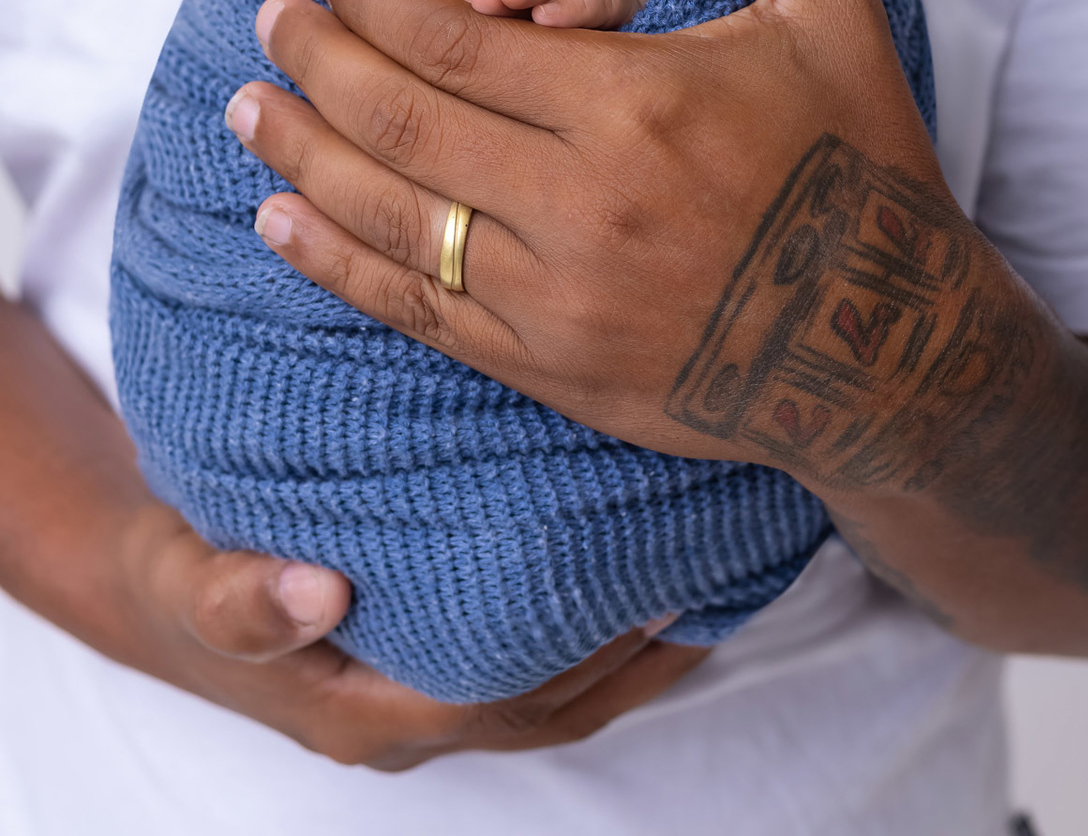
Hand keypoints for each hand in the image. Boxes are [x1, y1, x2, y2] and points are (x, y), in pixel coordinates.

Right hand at [121, 504, 704, 768]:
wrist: (167, 593)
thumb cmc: (182, 582)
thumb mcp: (188, 583)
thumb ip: (242, 600)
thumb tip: (318, 594)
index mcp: (358, 710)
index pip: (491, 700)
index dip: (574, 659)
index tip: (646, 600)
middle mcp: (402, 717)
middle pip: (543, 708)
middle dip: (630, 662)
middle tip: (708, 581)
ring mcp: (418, 698)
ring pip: (548, 698)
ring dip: (627, 658)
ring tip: (705, 583)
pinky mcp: (429, 666)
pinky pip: (529, 669)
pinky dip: (590, 643)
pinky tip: (637, 585)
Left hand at [226, 0, 945, 470]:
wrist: (893, 348)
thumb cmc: (862, 166)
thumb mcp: (837, 14)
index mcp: (636, 104)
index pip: (457, 42)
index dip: (375, 3)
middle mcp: (581, 202)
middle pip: (404, 120)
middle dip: (319, 62)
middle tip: (271, 20)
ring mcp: (558, 296)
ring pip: (392, 215)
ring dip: (303, 156)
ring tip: (248, 109)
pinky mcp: (551, 367)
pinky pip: (418, 309)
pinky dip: (338, 262)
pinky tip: (283, 220)